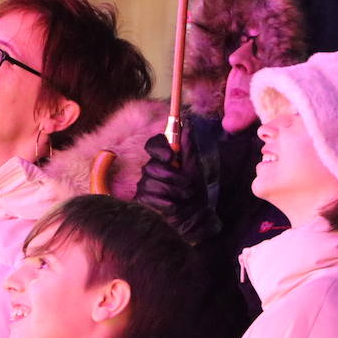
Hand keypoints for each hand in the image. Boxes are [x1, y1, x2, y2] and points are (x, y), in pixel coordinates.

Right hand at [134, 130, 219, 244]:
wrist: (195, 218)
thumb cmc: (195, 192)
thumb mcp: (195, 168)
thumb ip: (189, 146)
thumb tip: (188, 120)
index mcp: (164, 159)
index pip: (153, 144)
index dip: (159, 147)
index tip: (170, 156)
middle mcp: (151, 170)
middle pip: (152, 166)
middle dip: (173, 177)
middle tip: (188, 187)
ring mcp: (145, 185)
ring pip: (152, 183)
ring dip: (174, 192)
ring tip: (184, 199)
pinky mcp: (142, 201)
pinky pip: (151, 198)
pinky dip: (167, 204)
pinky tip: (175, 208)